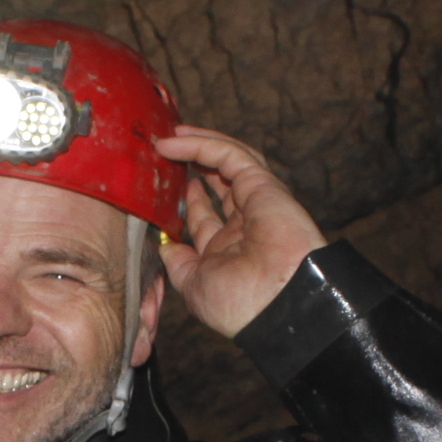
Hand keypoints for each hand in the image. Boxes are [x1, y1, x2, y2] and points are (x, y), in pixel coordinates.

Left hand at [152, 127, 330, 337]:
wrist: (276, 304)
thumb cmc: (239, 305)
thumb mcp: (194, 286)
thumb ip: (179, 264)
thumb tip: (165, 247)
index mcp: (230, 250)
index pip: (206, 217)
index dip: (187, 199)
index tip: (164, 186)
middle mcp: (244, 224)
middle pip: (218, 182)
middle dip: (193, 165)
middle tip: (165, 151)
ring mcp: (256, 202)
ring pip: (228, 160)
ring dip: (199, 145)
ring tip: (169, 136)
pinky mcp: (262, 184)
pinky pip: (230, 155)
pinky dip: (203, 144)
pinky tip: (176, 141)